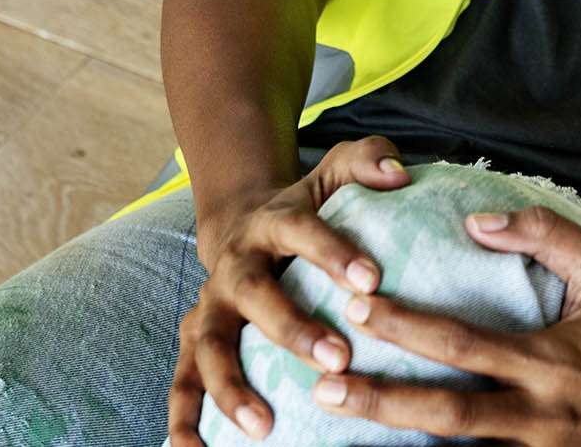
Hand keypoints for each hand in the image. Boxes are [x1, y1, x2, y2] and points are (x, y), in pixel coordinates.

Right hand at [167, 136, 412, 445]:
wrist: (240, 225)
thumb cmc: (306, 208)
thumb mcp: (334, 173)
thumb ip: (367, 160)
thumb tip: (398, 175)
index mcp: (272, 224)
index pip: (302, 232)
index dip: (333, 252)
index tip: (370, 280)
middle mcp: (234, 267)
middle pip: (254, 296)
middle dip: (291, 328)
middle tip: (337, 358)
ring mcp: (208, 308)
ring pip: (209, 348)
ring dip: (231, 388)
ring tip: (262, 427)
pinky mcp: (194, 342)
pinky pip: (182, 383)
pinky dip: (183, 419)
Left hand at [312, 206, 580, 445]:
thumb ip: (545, 233)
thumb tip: (478, 219)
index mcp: (550, 360)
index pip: (462, 343)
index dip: (406, 326)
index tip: (357, 307)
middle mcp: (541, 414)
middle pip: (446, 414)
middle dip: (380, 401)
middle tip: (322, 383)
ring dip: (397, 433)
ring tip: (339, 415)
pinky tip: (395, 445)